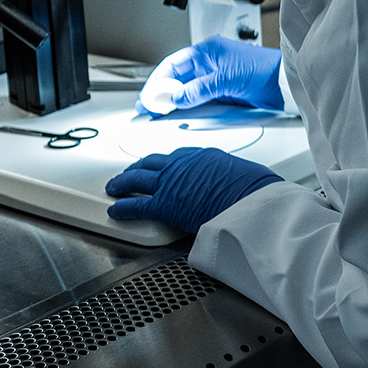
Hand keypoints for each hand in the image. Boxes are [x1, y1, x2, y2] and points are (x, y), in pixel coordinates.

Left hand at [106, 147, 283, 234]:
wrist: (247, 200)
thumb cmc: (253, 188)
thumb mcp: (244, 172)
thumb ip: (229, 175)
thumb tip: (236, 182)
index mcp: (202, 156)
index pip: (177, 156)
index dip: (165, 162)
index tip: (161, 165)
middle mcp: (182, 165)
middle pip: (151, 163)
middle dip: (138, 167)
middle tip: (130, 171)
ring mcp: (170, 183)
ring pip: (136, 179)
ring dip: (122, 182)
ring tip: (114, 186)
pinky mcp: (163, 205)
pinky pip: (135, 205)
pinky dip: (121, 208)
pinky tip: (114, 210)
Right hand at [137, 35, 283, 115]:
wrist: (284, 82)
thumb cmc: (263, 69)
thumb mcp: (226, 79)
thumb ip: (200, 89)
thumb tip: (177, 99)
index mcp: (207, 51)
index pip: (172, 64)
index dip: (157, 81)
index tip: (147, 97)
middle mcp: (209, 62)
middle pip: (176, 78)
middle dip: (160, 92)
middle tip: (147, 108)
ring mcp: (215, 76)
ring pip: (185, 89)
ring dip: (172, 100)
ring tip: (158, 112)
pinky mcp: (222, 90)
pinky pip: (197, 97)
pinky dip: (186, 104)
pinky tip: (178, 112)